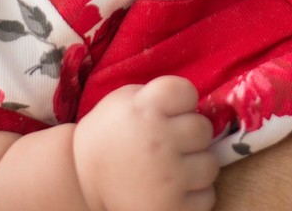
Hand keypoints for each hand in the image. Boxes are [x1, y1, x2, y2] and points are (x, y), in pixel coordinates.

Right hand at [74, 76, 219, 210]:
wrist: (81, 178)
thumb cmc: (109, 134)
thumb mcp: (124, 100)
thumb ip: (158, 95)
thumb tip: (194, 102)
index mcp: (145, 108)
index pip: (187, 92)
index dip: (181, 100)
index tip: (169, 110)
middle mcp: (159, 140)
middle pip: (203, 129)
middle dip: (189, 134)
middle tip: (170, 141)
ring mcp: (168, 177)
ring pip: (210, 165)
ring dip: (195, 166)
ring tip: (172, 167)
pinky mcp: (172, 207)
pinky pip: (207, 196)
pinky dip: (193, 195)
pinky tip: (172, 188)